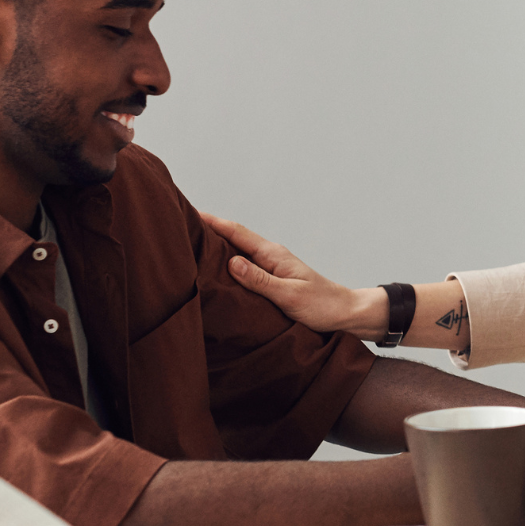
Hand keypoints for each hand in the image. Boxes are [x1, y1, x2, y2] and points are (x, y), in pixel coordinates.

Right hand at [201, 213, 372, 335]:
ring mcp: (271, 266)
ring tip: (189, 242)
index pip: (236, 233)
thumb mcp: (289, 296)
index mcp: (273, 255)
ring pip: (238, 250)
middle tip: (180, 223)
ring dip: (216, 245)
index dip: (212, 222)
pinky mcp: (272, 278)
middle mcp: (270, 256)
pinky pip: (245, 265)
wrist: (344, 313)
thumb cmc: (321, 306)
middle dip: (208, 229)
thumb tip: (232, 262)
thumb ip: (260, 281)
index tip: (188, 212)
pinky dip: (227, 261)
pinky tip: (215, 267)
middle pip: (234, 237)